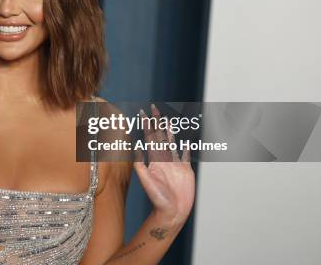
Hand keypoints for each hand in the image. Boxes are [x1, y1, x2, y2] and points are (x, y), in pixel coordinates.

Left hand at [133, 104, 195, 225]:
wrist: (171, 211)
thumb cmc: (158, 199)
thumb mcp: (146, 180)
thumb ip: (140, 165)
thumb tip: (134, 148)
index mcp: (154, 160)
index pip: (149, 137)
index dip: (146, 125)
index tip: (142, 112)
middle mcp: (163, 159)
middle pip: (159, 136)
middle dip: (156, 122)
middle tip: (153, 108)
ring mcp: (175, 164)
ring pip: (172, 143)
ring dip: (169, 132)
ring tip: (168, 121)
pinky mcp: (186, 170)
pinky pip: (186, 156)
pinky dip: (186, 149)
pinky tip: (186, 142)